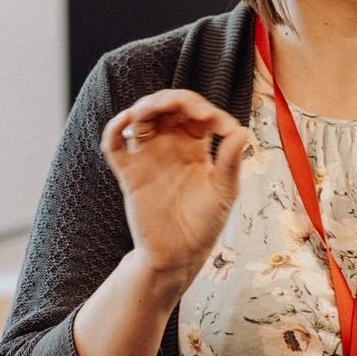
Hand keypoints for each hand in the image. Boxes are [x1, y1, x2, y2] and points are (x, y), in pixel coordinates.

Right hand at [100, 90, 251, 292]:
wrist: (179, 255)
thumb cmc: (206, 224)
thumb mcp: (225, 192)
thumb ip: (230, 162)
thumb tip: (242, 130)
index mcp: (197, 146)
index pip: (198, 114)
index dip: (208, 111)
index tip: (222, 127)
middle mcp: (171, 146)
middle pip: (168, 108)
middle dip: (176, 100)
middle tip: (190, 109)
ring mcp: (148, 157)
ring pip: (141, 118)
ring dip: (147, 106)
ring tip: (154, 109)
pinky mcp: (129, 172)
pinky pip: (115, 144)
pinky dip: (115, 128)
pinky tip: (127, 121)